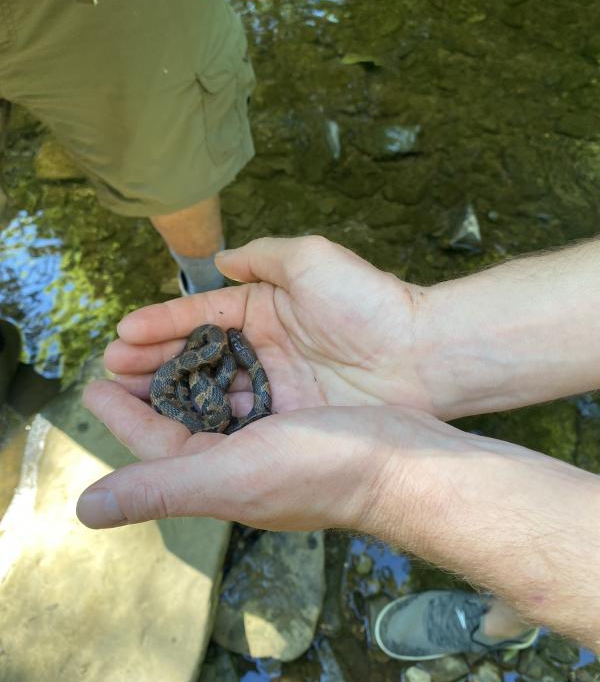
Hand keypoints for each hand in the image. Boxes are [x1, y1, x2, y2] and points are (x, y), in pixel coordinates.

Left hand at [78, 384, 451, 530]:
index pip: (152, 443)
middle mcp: (238, 463)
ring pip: (215, 403)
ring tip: (170, 341)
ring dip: (189, 374)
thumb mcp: (230, 475)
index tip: (93, 381)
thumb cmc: (320, 468)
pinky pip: (252, 391)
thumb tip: (84, 510)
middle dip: (151, 387)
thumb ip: (158, 488)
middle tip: (125, 351)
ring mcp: (270, 443)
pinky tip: (230, 348)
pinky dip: (233, 370)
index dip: (120, 412)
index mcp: (215, 477)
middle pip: (180, 421)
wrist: (404, 461)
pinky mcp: (299, 421)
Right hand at [103, 236, 434, 418]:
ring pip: (209, 390)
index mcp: (267, 307)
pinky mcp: (289, 417)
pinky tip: (170, 425)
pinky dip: (204, 420)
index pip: (202, 315)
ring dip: (169, 394)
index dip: (161, 323)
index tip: (121, 334)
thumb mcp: (311, 260)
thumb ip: (263, 256)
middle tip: (110, 373)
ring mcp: (276, 385)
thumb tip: (220, 258)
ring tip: (126, 399)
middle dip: (152, 362)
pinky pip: (236, 419)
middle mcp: (265, 347)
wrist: (422, 356)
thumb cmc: (368, 301)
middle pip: (197, 356)